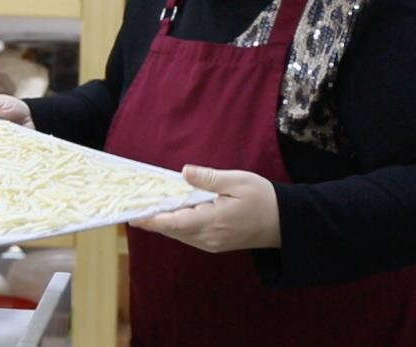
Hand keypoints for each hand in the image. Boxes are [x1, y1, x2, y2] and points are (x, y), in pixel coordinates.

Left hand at [130, 164, 280, 252]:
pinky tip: (170, 211)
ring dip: (163, 221)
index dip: (151, 219)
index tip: (131, 214)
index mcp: (212, 222)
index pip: (173, 223)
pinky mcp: (214, 243)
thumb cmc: (263, 199)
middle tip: (132, 203)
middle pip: (172, 230)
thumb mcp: (238, 182)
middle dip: (152, 217)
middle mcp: (208, 238)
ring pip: (178, 233)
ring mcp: (211, 243)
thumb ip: (209, 179)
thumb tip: (184, 173)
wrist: (284, 223)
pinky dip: (175, 223)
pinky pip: (188, 234)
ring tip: (145, 205)